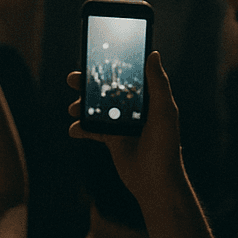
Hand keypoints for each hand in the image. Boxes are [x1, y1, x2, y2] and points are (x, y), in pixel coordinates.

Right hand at [67, 50, 182, 204]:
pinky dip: (81, 128)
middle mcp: (133, 108)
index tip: (94, 55)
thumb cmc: (165, 147)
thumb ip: (158, 83)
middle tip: (73, 79)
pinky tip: (73, 128)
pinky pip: (92, 130)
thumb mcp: (164, 111)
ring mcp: (121, 123)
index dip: (112, 65)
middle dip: (89, 84)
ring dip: (82, 105)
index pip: (128, 75)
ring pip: (97, 108)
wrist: (156, 184)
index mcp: (147, 97)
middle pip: (107, 89)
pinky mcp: (112, 139)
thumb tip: (154, 54)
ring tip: (73, 108)